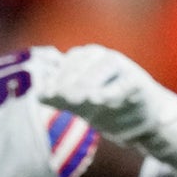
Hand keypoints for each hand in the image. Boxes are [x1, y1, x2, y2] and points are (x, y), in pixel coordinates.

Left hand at [34, 44, 176, 146]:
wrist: (136, 119)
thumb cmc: (101, 105)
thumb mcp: (74, 102)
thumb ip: (56, 98)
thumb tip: (38, 95)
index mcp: (84, 59)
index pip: (66, 64)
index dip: (55, 78)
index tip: (45, 95)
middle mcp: (102, 58)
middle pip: (83, 63)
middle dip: (70, 80)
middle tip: (63, 97)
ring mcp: (122, 68)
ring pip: (105, 67)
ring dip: (90, 81)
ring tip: (81, 99)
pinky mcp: (138, 82)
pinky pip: (126, 83)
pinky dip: (113, 90)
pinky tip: (101, 99)